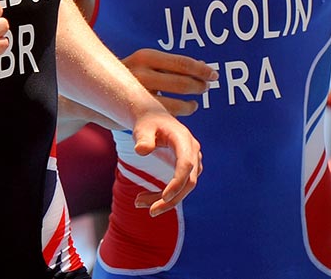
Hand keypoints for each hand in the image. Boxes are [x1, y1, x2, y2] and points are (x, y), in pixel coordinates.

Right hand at [122, 49, 216, 115]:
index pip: (183, 63)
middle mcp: (141, 74)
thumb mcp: (146, 63)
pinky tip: (183, 110)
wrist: (98, 91)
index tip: (213, 75)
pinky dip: (181, 113)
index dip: (201, 70)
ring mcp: (139, 95)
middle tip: (204, 88)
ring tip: (194, 103)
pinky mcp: (139, 113)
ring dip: (192, 104)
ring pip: (178, 103)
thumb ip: (172, 65)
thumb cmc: (131, 75)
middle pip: (183, 83)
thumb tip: (204, 67)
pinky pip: (168, 115)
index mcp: (145, 57)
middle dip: (199, 86)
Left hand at [126, 98, 202, 216]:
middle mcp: (192, 151)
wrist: (153, 118)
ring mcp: (192, 161)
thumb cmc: (147, 122)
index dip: (177, 182)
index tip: (164, 197)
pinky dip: (163, 196)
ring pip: (184, 188)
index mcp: (184, 140)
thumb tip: (141, 151)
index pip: (186, 164)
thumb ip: (142, 138)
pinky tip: (144, 199)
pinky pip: (178, 187)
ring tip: (138, 203)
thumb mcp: (142, 127)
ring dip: (164, 200)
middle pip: (189, 181)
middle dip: (171, 199)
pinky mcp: (186, 170)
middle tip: (151, 211)